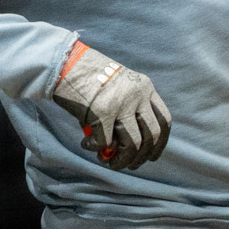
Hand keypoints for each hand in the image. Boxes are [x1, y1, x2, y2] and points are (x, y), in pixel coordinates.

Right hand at [50, 44, 171, 170]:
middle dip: (141, 156)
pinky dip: (96, 148)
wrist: (64, 63)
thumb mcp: (118, 89)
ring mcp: (122, 103)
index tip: (152, 156)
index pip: (164, 120)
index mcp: (145, 87)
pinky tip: (86, 144)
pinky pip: (105, 142)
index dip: (160, 143)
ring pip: (132, 144)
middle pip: (151, 135)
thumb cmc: (88, 78)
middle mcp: (138, 95)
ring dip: (121, 160)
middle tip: (129, 165)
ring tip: (108, 161)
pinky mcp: (102, 112)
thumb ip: (127, 112)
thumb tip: (124, 148)